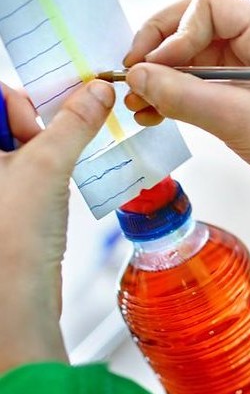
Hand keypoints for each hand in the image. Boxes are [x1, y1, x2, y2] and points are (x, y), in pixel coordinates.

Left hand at [0, 81, 114, 371]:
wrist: (15, 302)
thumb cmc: (13, 239)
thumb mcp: (47, 165)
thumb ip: (74, 123)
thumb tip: (97, 91)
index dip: (21, 102)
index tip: (52, 113)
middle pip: (7, 121)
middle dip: (39, 125)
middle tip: (61, 142)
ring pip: (20, 146)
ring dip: (49, 147)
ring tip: (62, 168)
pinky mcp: (6, 206)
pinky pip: (26, 171)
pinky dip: (48, 169)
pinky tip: (58, 186)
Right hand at [124, 0, 249, 234]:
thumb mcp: (242, 120)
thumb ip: (186, 96)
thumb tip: (136, 77)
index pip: (208, 6)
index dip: (172, 32)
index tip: (149, 67)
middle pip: (196, 27)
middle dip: (160, 52)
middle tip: (131, 78)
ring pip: (196, 59)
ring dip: (164, 77)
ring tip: (137, 103)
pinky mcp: (247, 97)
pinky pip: (204, 85)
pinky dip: (178, 96)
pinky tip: (155, 112)